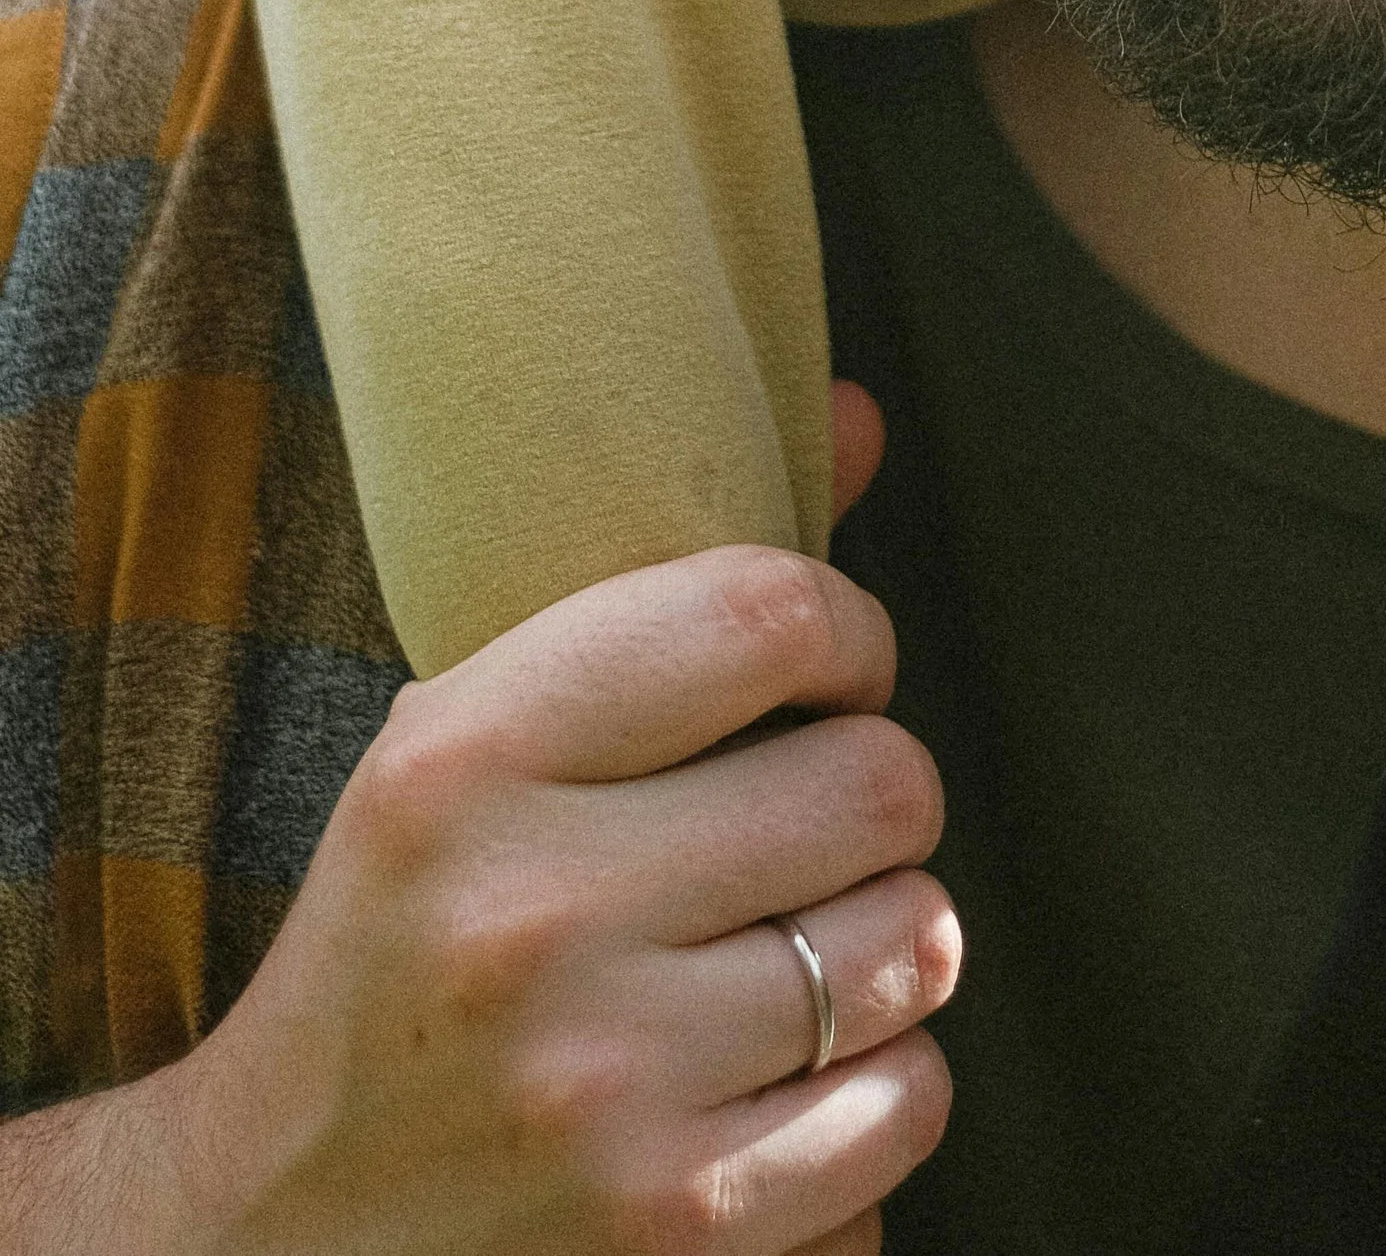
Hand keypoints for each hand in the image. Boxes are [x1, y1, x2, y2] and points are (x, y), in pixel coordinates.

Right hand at [99, 383, 954, 1253]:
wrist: (268, 1242)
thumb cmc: (406, 950)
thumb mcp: (469, 747)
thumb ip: (673, 592)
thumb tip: (859, 412)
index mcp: (463, 761)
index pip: (767, 613)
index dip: (845, 636)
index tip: (826, 675)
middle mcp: (533, 920)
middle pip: (879, 781)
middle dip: (874, 799)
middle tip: (813, 832)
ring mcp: (607, 1093)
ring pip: (918, 944)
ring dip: (889, 948)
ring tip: (799, 956)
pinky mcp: (677, 1235)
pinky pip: (904, 1111)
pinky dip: (879, 1096)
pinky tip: (790, 1085)